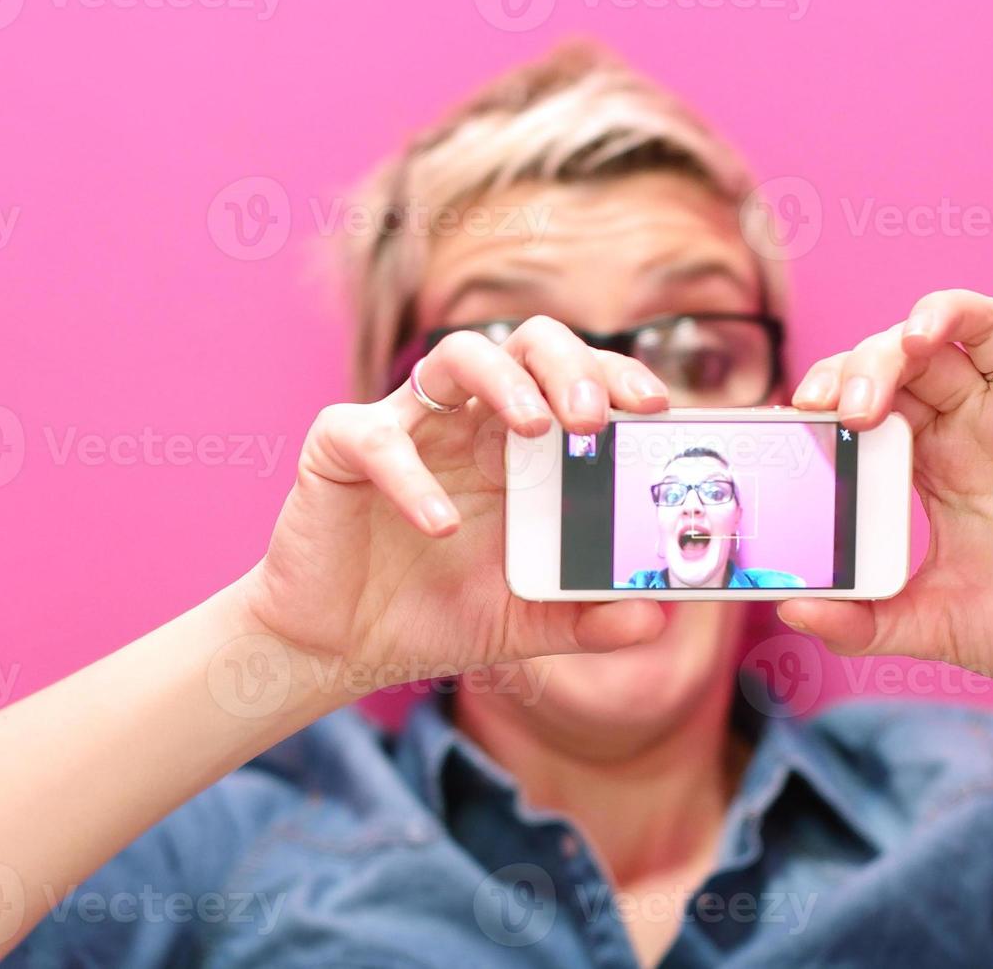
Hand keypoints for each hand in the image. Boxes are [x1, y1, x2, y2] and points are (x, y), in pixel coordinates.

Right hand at [243, 317, 668, 690]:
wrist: (337, 648)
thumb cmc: (432, 617)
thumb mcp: (525, 625)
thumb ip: (588, 618)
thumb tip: (655, 617)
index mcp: (518, 447)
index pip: (576, 380)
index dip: (616, 375)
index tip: (656, 406)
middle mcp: (467, 422)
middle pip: (526, 344)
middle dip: (569, 366)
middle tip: (593, 420)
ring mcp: (406, 426)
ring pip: (457, 354)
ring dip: (505, 380)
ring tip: (538, 428)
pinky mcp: (341, 446)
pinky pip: (378, 439)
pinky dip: (411, 476)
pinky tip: (440, 524)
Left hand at [776, 269, 992, 718]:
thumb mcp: (926, 625)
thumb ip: (859, 621)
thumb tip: (790, 607)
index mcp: (927, 456)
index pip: (868, 392)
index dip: (835, 386)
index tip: (806, 411)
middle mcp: (975, 419)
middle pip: (913, 355)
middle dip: (872, 364)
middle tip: (851, 406)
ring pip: (981, 325)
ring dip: (941, 315)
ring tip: (911, 341)